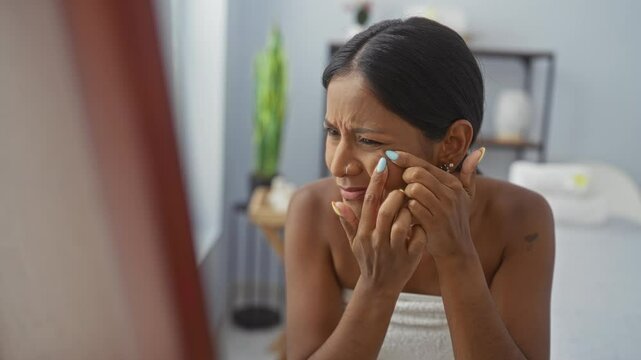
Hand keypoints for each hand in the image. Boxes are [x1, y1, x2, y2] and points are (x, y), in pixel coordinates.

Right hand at [332, 157, 427, 295]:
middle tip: (403, 188)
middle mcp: (377, 241)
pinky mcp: (409, 259)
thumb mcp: (355, 242)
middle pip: (386, 212)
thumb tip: (336, 202)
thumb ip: (348, 221)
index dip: (376, 181)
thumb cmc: (368, 259)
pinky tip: (421, 224)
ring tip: (412, 206)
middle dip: (396, 196)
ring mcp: (393, 251)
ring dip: (409, 212)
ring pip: (402, 225)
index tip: (383, 163)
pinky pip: (418, 239)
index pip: (369, 202)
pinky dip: (421, 229)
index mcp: (364, 233)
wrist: (379, 288)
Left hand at [384, 148, 484, 261]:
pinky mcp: (434, 222)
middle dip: (405, 178)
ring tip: (406, 201)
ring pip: (414, 189)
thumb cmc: (456, 219)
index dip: (406, 158)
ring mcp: (443, 208)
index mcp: (454, 184)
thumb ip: (469, 173)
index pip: (425, 165)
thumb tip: (479, 150)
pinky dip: (405, 209)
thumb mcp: (467, 196)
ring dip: (405, 195)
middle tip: (403, 186)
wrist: (456, 250)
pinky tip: (406, 213)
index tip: (391, 154)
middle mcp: (450, 194)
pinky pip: (412, 207)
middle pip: (417, 174)